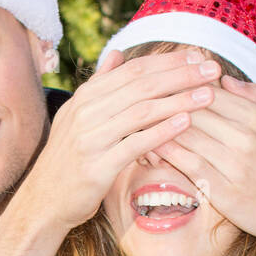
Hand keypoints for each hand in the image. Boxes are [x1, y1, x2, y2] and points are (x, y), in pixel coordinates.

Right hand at [24, 48, 222, 231]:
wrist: (43, 201)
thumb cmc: (68, 160)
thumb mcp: (78, 116)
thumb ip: (100, 84)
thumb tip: (118, 54)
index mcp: (86, 97)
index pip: (133, 70)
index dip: (168, 61)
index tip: (198, 56)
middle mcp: (86, 112)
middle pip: (141, 85)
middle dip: (181, 75)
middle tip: (213, 69)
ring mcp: (90, 139)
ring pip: (141, 111)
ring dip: (178, 100)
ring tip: (208, 95)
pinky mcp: (96, 167)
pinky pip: (134, 144)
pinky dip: (162, 132)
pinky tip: (185, 123)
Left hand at [152, 74, 255, 254]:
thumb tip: (225, 79)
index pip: (209, 91)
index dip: (181, 84)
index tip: (158, 81)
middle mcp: (245, 137)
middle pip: (193, 109)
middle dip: (163, 101)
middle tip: (135, 96)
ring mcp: (234, 164)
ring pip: (185, 135)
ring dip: (157, 126)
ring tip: (132, 119)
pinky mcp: (223, 190)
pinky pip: (186, 164)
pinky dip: (164, 153)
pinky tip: (146, 147)